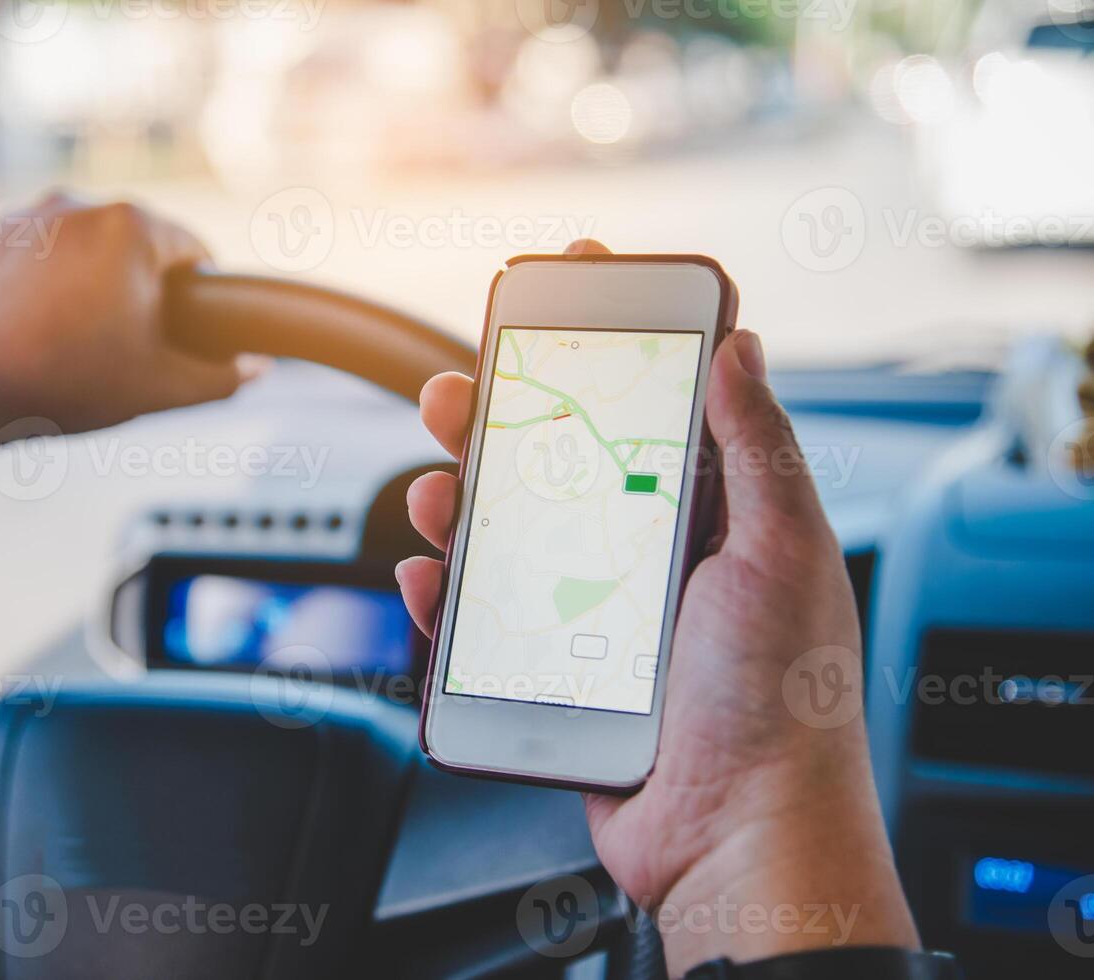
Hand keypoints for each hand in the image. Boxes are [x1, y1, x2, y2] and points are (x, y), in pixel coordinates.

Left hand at [0, 194, 256, 434]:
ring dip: (80, 291)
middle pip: (129, 248)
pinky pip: (18, 266)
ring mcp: (13, 220)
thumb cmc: (59, 384)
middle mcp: (71, 206)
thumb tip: (257, 370)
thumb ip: (219, 378)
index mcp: (129, 228)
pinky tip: (22, 342)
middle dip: (135, 293)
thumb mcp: (157, 389)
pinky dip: (28, 296)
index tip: (189, 334)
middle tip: (126, 351)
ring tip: (67, 350)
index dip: (200, 297)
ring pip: (71, 255)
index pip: (192, 251)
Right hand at [395, 241, 917, 969]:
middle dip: (497, 418)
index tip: (562, 289)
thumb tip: (740, 346)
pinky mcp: (551, 669)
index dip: (602, 345)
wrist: (737, 834)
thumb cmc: (782, 700)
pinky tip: (431, 579)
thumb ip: (756, 445)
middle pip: (555, 463)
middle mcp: (646, 554)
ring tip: (434, 494)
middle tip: (452, 391)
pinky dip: (447, 595)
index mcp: (707, 515)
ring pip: (505, 536)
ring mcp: (592, 612)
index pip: (646, 406)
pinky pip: (483, 618)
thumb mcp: (784, 550)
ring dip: (457, 502)